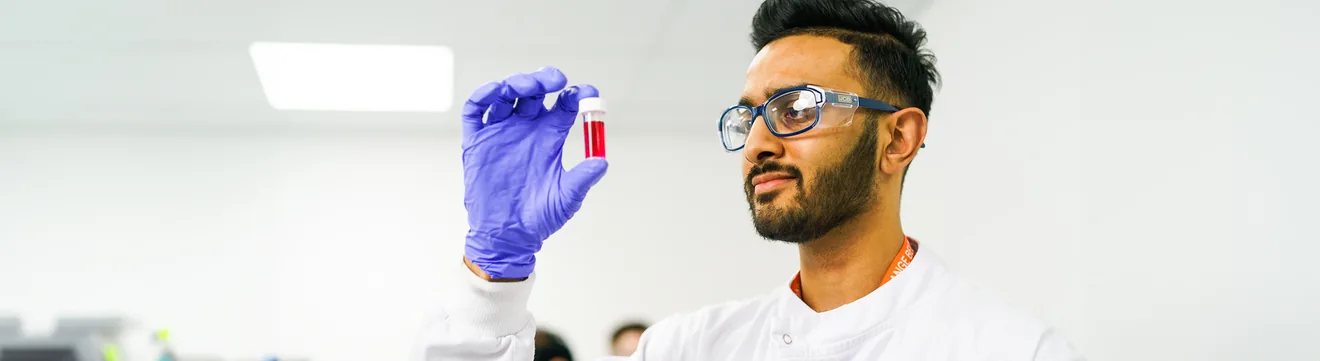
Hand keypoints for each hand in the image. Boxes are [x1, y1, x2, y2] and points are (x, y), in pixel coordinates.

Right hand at [461, 67, 607, 279]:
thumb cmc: (539, 218)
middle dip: (544, 80)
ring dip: (516, 83)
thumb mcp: (566, 198)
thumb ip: (582, 178)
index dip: (577, 94)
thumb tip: (603, 162)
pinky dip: (483, 96)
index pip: (565, 105)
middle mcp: (526, 129)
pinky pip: (476, 111)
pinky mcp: (477, 141)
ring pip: (507, 95)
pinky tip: (495, 91)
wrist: (506, 236)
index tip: (587, 93)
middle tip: (555, 80)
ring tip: (525, 86)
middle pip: (536, 92)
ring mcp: (500, 132)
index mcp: (550, 137)